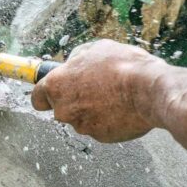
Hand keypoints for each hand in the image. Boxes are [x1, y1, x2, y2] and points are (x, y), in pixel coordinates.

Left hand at [31, 40, 158, 142]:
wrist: (149, 90)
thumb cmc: (122, 66)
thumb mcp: (95, 49)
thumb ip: (77, 59)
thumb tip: (74, 64)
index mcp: (56, 85)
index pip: (37, 98)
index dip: (45, 95)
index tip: (51, 94)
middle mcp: (64, 109)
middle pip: (61, 108)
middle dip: (75, 101)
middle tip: (95, 88)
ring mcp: (82, 125)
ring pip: (82, 119)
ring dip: (93, 110)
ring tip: (114, 95)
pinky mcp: (101, 137)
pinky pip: (100, 128)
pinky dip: (108, 121)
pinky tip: (122, 108)